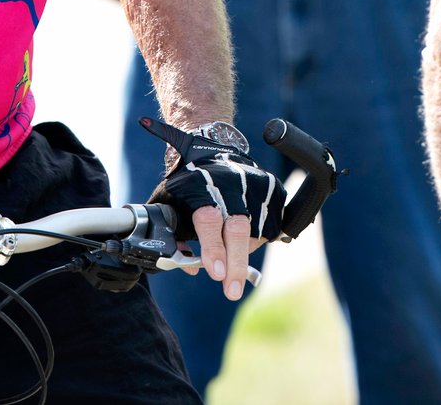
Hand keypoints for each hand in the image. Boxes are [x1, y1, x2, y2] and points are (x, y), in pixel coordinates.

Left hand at [138, 117, 284, 301]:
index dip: (212, 248)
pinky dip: (256, 239)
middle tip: (232, 292)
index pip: (209, 220)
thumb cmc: (186, 184)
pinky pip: (270, 227)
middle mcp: (230, 184)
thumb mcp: (167, 204)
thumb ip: (172, 236)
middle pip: (238, 229)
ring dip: (241, 252)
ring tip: (228, 246)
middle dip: (236, 265)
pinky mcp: (272, 189)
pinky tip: (243, 232)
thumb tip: (189, 268)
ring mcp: (255, 185)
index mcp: (200, 186)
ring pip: (255, 233)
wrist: (214, 149)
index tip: (215, 273)